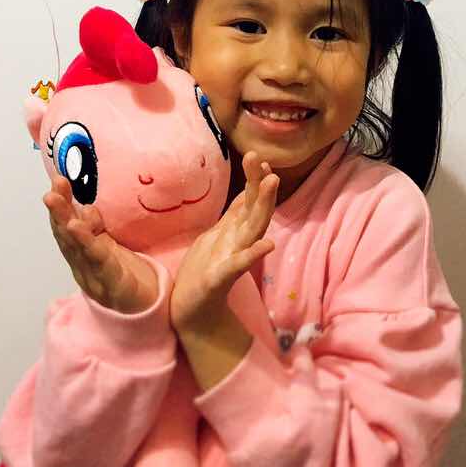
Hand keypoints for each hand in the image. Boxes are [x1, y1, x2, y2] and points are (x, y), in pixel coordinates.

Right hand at [44, 175, 157, 312]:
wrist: (148, 310)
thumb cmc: (128, 276)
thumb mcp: (110, 247)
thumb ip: (96, 229)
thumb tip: (86, 207)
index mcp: (84, 254)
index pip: (68, 226)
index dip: (61, 205)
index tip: (58, 180)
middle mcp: (83, 264)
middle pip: (66, 234)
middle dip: (57, 209)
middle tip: (52, 186)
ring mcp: (95, 275)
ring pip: (76, 246)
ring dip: (64, 221)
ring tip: (55, 200)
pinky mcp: (112, 284)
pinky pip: (98, 260)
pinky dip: (86, 243)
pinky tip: (78, 227)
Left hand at [170, 151, 278, 332]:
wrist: (193, 309)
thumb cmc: (204, 269)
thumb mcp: (218, 235)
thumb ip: (235, 214)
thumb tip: (250, 191)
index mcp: (235, 231)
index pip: (248, 200)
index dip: (254, 179)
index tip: (258, 157)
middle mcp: (239, 242)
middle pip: (255, 210)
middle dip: (262, 187)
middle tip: (268, 165)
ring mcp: (233, 259)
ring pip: (252, 230)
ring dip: (263, 207)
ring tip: (272, 184)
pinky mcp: (221, 278)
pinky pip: (238, 265)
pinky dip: (253, 254)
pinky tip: (267, 244)